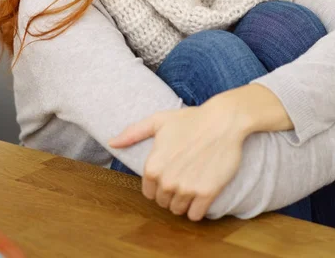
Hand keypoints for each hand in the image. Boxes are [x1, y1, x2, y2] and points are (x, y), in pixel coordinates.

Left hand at [108, 96, 252, 220]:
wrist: (223, 121)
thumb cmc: (191, 119)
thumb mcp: (159, 121)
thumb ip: (133, 133)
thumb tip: (112, 142)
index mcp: (153, 166)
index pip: (149, 193)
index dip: (160, 184)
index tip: (171, 172)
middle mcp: (167, 180)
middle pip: (164, 203)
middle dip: (172, 192)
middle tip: (184, 175)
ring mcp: (187, 188)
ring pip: (179, 210)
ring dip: (185, 201)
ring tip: (193, 182)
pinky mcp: (207, 193)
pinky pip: (196, 215)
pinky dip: (198, 208)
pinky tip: (202, 192)